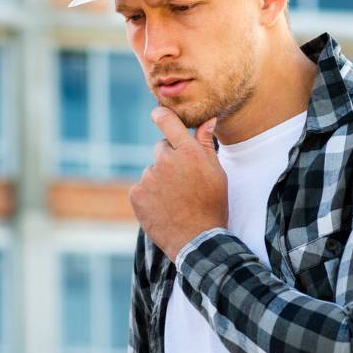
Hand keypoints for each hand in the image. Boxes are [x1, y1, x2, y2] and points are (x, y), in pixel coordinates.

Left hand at [128, 108, 225, 259]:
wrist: (197, 239)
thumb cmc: (212, 204)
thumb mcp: (217, 172)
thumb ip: (206, 143)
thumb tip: (208, 119)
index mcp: (188, 152)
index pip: (167, 121)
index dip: (160, 115)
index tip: (157, 113)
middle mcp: (165, 160)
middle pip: (160, 148)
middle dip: (169, 159)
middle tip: (182, 181)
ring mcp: (148, 177)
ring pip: (152, 171)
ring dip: (160, 180)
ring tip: (175, 200)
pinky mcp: (136, 194)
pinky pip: (141, 188)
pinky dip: (149, 196)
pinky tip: (163, 208)